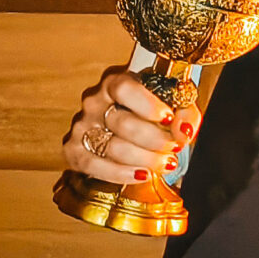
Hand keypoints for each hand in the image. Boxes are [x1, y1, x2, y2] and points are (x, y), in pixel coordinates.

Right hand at [60, 66, 200, 184]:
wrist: (130, 131)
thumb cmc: (153, 113)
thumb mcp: (174, 105)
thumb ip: (185, 113)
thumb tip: (184, 132)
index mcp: (115, 82)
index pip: (124, 88)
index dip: (146, 104)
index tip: (168, 118)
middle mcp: (94, 102)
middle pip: (123, 124)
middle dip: (155, 140)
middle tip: (174, 147)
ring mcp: (81, 126)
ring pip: (113, 148)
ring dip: (145, 159)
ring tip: (166, 163)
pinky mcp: (73, 150)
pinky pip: (93, 166)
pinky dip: (120, 174)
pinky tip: (142, 175)